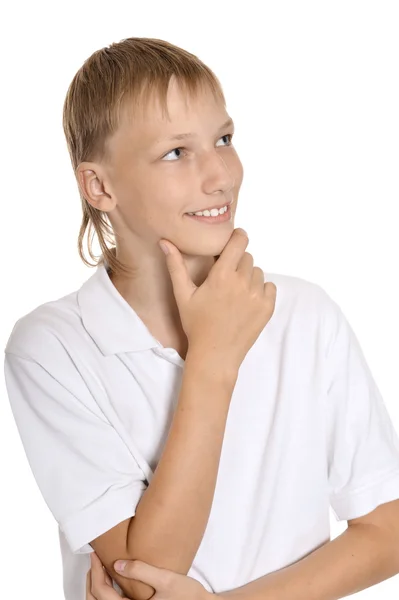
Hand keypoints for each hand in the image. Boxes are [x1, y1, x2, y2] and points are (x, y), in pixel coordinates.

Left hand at [86, 551, 211, 599]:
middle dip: (92, 581)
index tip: (94, 555)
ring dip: (98, 590)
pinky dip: (107, 595)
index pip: (102, 594)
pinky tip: (114, 580)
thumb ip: (141, 570)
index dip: (95, 572)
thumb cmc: (189, 597)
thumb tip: (117, 564)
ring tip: (100, 569)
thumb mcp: (166, 579)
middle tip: (94, 561)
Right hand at [159, 228, 276, 371]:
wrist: (215, 355)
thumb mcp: (183, 295)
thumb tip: (165, 241)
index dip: (238, 237)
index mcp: (222, 275)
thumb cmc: (196, 325)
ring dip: (249, 277)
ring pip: (258, 272)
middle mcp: (242, 283)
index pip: (239, 242)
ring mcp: (257, 296)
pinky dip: (261, 290)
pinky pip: (270, 287)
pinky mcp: (267, 308)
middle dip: (238, 262)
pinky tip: (246, 302)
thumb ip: (175, 266)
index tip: (235, 239)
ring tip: (235, 293)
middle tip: (226, 278)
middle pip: (247, 258)